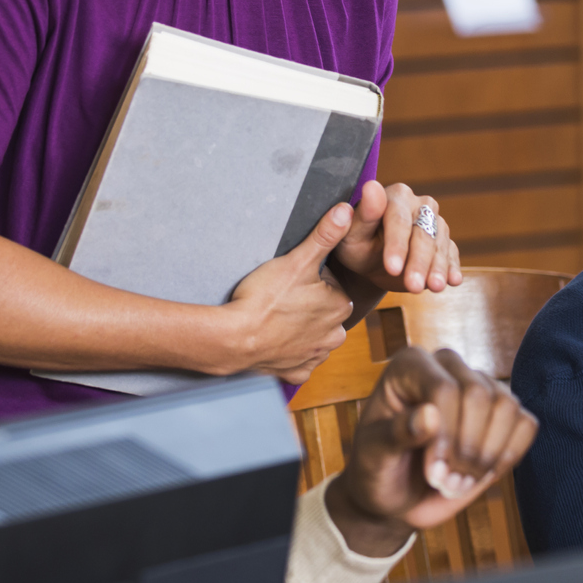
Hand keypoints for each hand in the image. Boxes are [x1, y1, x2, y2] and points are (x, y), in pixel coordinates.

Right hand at [223, 201, 355, 382]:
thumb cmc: (266, 298)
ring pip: (313, 335)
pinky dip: (287, 350)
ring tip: (275, 316)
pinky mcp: (297, 373)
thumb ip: (325, 235)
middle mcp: (334, 335)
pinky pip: (298, 359)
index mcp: (341, 306)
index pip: (330, 284)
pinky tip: (273, 339)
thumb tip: (348, 210)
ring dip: (300, 328)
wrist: (235, 339)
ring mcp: (315, 357)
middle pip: (323, 310)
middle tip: (280, 297)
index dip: (309, 278)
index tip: (290, 279)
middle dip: (307, 304)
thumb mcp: (297, 260)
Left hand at [323, 347, 538, 555]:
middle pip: (479, 395)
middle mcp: (447, 365)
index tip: (433, 473)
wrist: (396, 491)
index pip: (444, 389)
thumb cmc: (377, 468)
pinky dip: (508, 456)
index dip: (446, 437)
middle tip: (446, 481)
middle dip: (467, 449)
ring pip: (507, 406)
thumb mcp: (373, 455)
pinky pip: (526, 424)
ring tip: (460, 480)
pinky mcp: (502, 412)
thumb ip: (395, 434)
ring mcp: (479, 385)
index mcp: (410, 365)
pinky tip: (482, 473)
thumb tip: (430, 415)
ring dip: (487, 456)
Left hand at [332, 181, 463, 294]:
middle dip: (419, 262)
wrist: (371, 260)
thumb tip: (372, 187)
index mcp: (397, 195)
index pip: (399, 220)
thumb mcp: (351, 234)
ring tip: (434, 287)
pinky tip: (453, 280)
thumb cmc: (357, 243)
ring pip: (440, 245)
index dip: (397, 245)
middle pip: (423, 234)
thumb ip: (363, 213)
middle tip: (413, 286)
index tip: (392, 267)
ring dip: (438, 268)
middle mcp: (421, 204)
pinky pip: (451, 253)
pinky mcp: (445, 240)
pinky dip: (452, 267)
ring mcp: (436, 222)